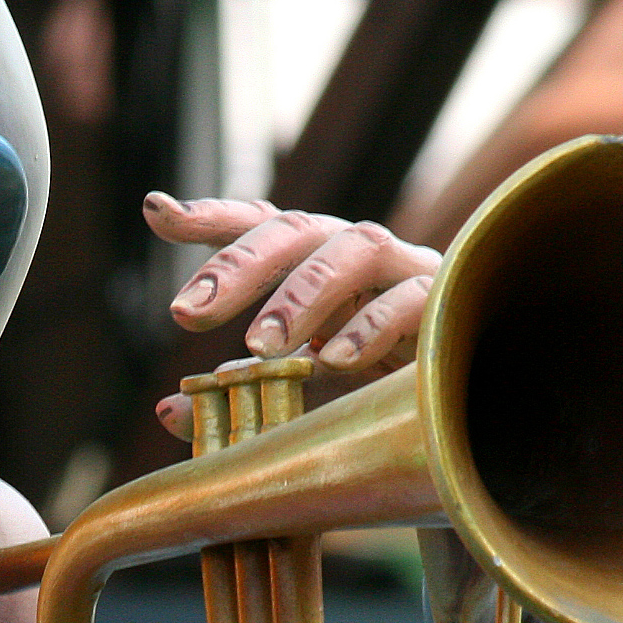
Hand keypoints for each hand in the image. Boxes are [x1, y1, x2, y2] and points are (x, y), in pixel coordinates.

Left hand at [142, 194, 439, 439]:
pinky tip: (334, 360)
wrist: (467, 396)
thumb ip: (239, 393)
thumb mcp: (300, 390)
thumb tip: (167, 411)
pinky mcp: (446, 301)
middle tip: (186, 315)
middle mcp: (353, 252)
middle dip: (239, 265)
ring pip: (352, 251)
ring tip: (259, 347)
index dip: (210, 217)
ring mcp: (402, 269)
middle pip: (295, 230)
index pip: (259, 227)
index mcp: (313, 262)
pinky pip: (411, 298)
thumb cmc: (373, 381)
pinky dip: (371, 327)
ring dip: (301, 296)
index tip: (156, 211)